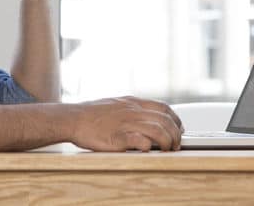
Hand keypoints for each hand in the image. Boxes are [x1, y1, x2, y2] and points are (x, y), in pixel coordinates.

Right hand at [69, 97, 183, 151]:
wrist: (74, 118)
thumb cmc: (92, 114)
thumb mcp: (117, 104)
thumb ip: (132, 109)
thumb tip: (147, 116)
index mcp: (133, 103)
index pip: (163, 108)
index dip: (175, 119)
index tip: (179, 128)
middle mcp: (133, 111)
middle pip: (165, 120)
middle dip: (175, 134)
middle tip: (175, 144)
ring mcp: (126, 123)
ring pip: (157, 130)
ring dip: (167, 141)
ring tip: (167, 149)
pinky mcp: (117, 137)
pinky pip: (139, 140)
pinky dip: (148, 146)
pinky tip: (149, 149)